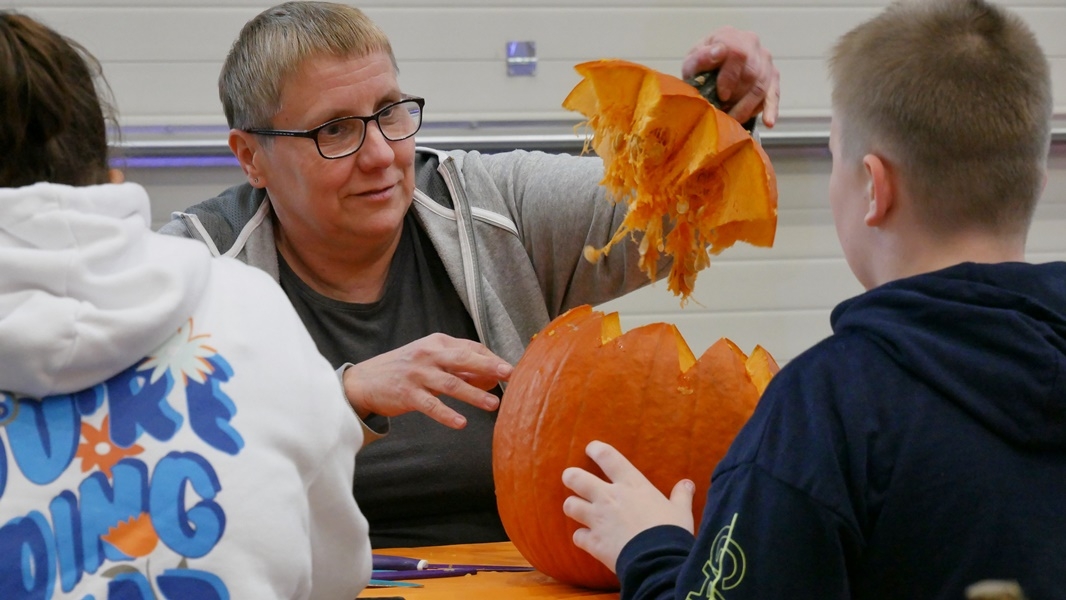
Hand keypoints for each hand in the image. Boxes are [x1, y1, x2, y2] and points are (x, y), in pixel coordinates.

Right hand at [341, 333, 512, 428]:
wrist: (365, 380)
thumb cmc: (405, 369)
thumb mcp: (430, 359)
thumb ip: (457, 366)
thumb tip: (490, 377)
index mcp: (437, 343)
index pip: (470, 348)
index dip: (491, 359)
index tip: (509, 370)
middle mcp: (428, 355)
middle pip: (464, 359)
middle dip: (489, 366)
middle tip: (510, 374)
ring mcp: (417, 374)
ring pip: (452, 384)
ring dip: (474, 394)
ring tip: (493, 404)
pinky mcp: (408, 394)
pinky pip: (431, 405)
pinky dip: (447, 414)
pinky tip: (461, 422)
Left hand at [561, 441, 695, 572]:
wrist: (658, 561)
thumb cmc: (671, 532)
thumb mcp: (681, 511)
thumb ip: (681, 496)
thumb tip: (687, 484)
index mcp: (632, 485)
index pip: (608, 457)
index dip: (596, 450)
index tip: (591, 448)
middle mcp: (609, 497)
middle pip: (576, 479)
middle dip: (570, 476)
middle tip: (570, 477)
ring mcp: (598, 519)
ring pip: (571, 505)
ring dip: (572, 506)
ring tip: (574, 507)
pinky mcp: (594, 542)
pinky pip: (578, 537)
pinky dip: (581, 537)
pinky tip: (586, 538)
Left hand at [681, 26, 779, 127]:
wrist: (711, 68)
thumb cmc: (701, 66)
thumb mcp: (692, 62)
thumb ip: (701, 57)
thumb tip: (719, 52)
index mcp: (730, 36)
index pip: (738, 54)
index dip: (730, 77)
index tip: (721, 95)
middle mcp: (751, 43)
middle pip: (752, 73)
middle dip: (737, 97)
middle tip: (724, 111)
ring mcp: (765, 59)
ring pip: (762, 86)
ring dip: (747, 107)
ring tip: (733, 119)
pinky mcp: (772, 75)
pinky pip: (774, 93)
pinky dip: (771, 108)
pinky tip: (769, 122)